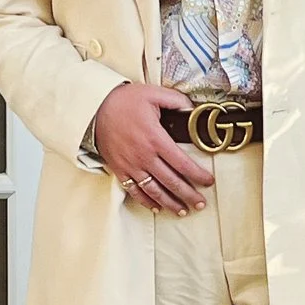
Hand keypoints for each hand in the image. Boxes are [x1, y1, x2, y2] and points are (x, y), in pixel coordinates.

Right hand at [90, 81, 214, 213]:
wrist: (95, 108)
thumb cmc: (124, 101)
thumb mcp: (153, 93)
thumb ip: (176, 100)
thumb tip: (193, 109)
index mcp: (156, 139)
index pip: (183, 163)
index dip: (198, 175)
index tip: (209, 182)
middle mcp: (144, 156)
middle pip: (172, 182)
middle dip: (189, 195)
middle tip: (201, 203)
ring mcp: (131, 165)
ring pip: (155, 191)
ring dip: (170, 203)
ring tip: (183, 210)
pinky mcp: (120, 169)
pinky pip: (134, 190)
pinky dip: (146, 201)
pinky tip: (157, 207)